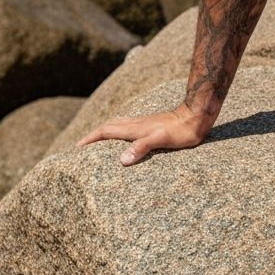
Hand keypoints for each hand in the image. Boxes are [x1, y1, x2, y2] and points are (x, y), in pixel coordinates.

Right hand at [75, 103, 210, 165]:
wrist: (198, 115)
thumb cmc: (182, 130)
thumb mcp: (162, 140)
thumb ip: (142, 147)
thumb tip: (121, 159)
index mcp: (135, 128)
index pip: (106, 131)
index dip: (90, 138)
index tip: (76, 147)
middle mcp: (137, 123)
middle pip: (109, 126)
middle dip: (94, 135)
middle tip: (82, 145)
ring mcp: (145, 122)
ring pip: (119, 124)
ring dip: (106, 131)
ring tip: (98, 141)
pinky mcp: (153, 124)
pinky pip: (129, 126)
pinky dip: (120, 131)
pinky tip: (126, 137)